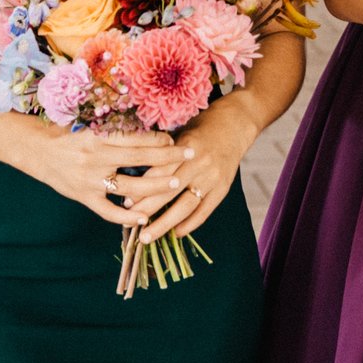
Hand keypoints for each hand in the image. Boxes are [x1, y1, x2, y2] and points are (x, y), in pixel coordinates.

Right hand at [19, 127, 194, 229]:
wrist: (37, 149)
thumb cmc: (68, 132)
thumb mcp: (90, 124)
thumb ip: (116, 128)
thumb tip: (149, 128)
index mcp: (98, 136)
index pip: (135, 138)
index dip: (158, 140)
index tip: (175, 140)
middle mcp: (95, 159)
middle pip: (139, 160)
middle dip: (168, 159)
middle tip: (190, 155)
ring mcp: (90, 181)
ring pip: (129, 188)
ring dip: (155, 187)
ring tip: (176, 184)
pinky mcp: (84, 198)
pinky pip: (108, 212)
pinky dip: (126, 217)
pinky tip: (143, 217)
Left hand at [142, 100, 260, 244]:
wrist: (236, 125)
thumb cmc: (201, 126)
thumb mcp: (180, 132)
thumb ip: (162, 152)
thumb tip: (134, 175)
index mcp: (187, 146)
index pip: (162, 170)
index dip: (143, 187)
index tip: (126, 201)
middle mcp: (201, 163)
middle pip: (170, 191)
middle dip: (148, 209)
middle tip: (130, 222)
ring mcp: (213, 178)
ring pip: (186, 205)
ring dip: (165, 224)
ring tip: (147, 237)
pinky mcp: (223, 188)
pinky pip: (204, 211)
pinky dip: (189, 224)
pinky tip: (175, 234)